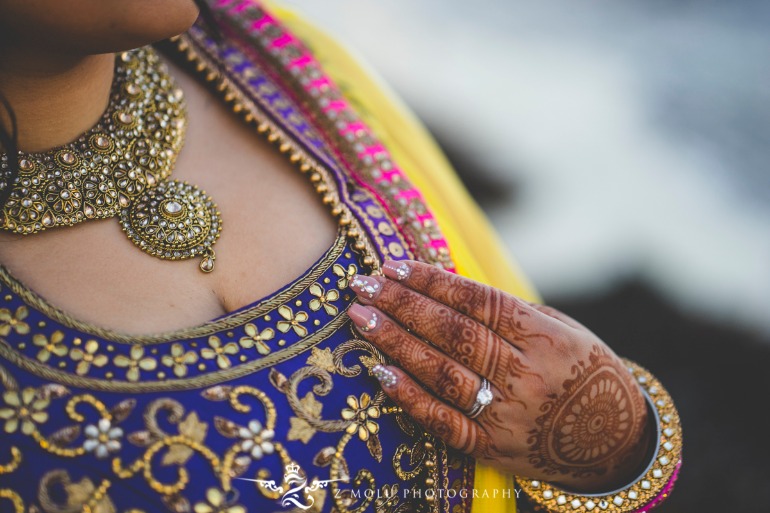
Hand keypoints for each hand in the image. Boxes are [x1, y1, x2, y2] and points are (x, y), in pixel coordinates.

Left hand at [346, 260, 652, 491]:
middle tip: (362, 285)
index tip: (394, 266)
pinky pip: (444, 422)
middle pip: (453, 332)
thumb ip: (509, 313)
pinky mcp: (493, 448)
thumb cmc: (583, 372)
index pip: (477, 301)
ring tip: (361, 318)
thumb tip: (444, 288)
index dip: (432, 282)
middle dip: (402, 304)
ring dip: (396, 343)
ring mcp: (507, 414)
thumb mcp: (562, 330)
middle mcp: (525, 374)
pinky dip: (410, 398)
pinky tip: (380, 373)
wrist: (615, 442)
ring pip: (442, 372)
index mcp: (544, 337)